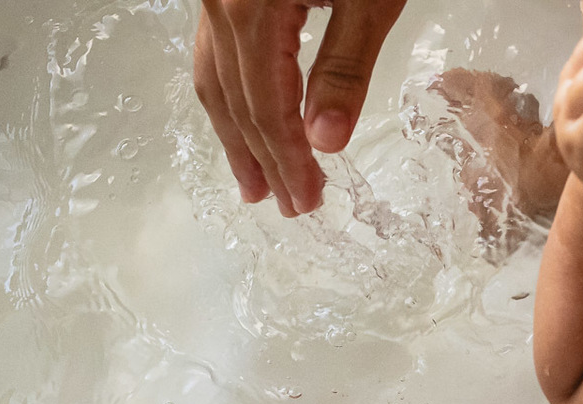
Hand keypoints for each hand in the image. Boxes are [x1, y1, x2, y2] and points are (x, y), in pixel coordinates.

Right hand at [194, 0, 406, 216]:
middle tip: (287, 204)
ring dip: (236, 137)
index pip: (268, 108)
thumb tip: (325, 139)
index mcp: (253, 9)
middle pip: (239, 102)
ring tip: (254, 182)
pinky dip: (230, 96)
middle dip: (264, 162)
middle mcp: (221, 3)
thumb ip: (344, 67)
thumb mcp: (367, 1)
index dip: (287, 161)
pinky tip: (241, 119)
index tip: (306, 199)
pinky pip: (215, 53)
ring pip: (216, 80)